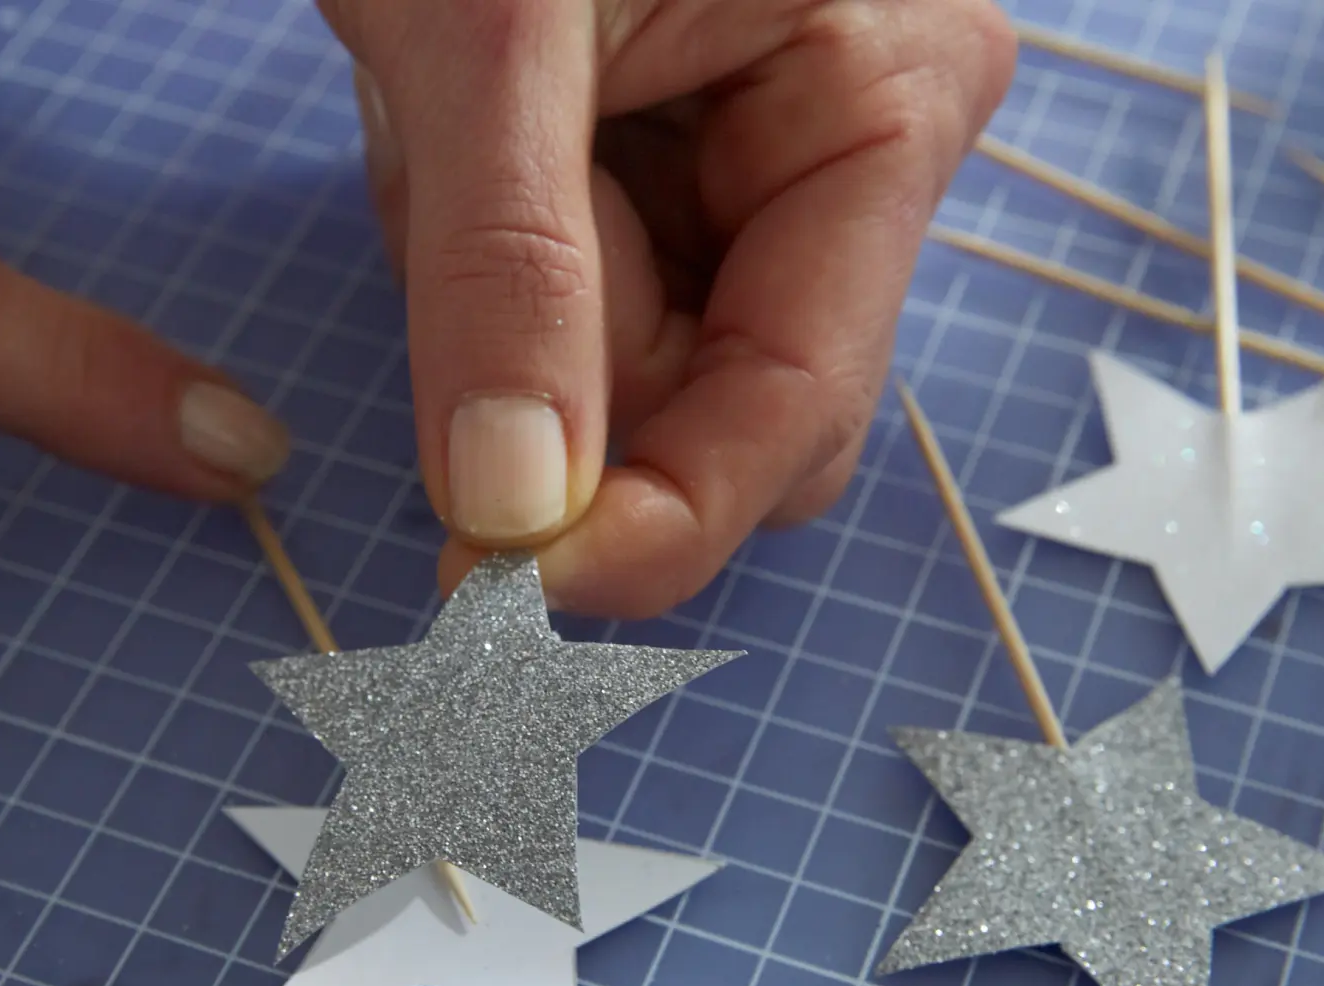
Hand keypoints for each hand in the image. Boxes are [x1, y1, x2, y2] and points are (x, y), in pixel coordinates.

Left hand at [324, 0, 1014, 616]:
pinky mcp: (660, 171)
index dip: (674, 514)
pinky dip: (476, 257)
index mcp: (888, 94)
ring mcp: (753, 167)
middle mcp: (846, 151)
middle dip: (571, 385)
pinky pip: (569, 298)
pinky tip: (442, 122)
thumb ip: (509, 275)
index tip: (519, 593)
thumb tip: (512, 514)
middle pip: (726, 404)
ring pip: (629, 366)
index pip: (807, 391)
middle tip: (437, 273)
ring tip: (436, 115)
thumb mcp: (493, 35)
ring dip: (499, 304)